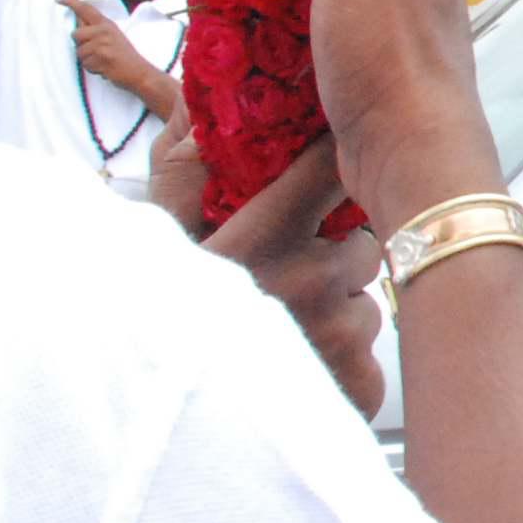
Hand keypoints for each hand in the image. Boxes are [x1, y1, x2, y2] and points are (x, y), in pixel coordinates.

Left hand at [71, 0, 157, 90]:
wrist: (138, 71)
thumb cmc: (124, 55)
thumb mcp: (113, 35)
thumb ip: (97, 30)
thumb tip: (79, 29)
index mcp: (106, 24)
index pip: (86, 9)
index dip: (71, 3)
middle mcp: (103, 31)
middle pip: (75, 34)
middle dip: (81, 45)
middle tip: (96, 51)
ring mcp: (102, 44)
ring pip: (79, 52)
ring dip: (87, 60)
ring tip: (102, 60)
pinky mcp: (101, 57)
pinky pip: (85, 64)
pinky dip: (92, 68)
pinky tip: (104, 67)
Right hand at [157, 131, 387, 416]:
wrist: (153, 419)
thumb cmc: (151, 318)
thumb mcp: (156, 234)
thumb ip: (182, 164)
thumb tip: (201, 102)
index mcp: (259, 237)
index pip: (332, 169)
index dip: (340, 164)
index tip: (342, 160)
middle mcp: (304, 281)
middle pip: (362, 244)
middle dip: (337, 256)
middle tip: (292, 278)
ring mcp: (334, 334)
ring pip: (368, 304)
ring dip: (339, 312)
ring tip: (286, 331)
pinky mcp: (354, 383)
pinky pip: (371, 358)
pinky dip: (345, 364)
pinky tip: (303, 370)